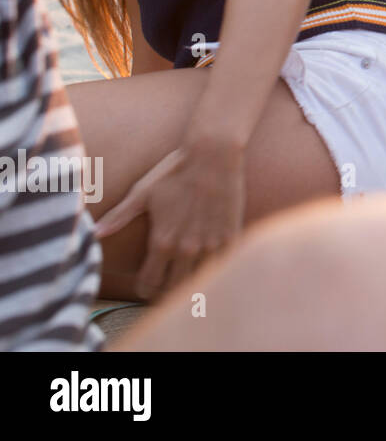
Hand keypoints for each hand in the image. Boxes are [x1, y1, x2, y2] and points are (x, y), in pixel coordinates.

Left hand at [95, 143, 244, 299]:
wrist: (214, 155)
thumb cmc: (175, 171)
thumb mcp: (143, 193)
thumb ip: (119, 217)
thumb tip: (94, 233)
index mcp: (163, 242)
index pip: (149, 283)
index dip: (144, 289)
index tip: (144, 286)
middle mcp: (187, 249)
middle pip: (175, 288)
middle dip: (166, 291)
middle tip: (164, 286)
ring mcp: (211, 244)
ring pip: (201, 281)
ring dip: (192, 283)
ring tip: (186, 278)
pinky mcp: (231, 236)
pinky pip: (223, 266)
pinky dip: (215, 270)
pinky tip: (210, 265)